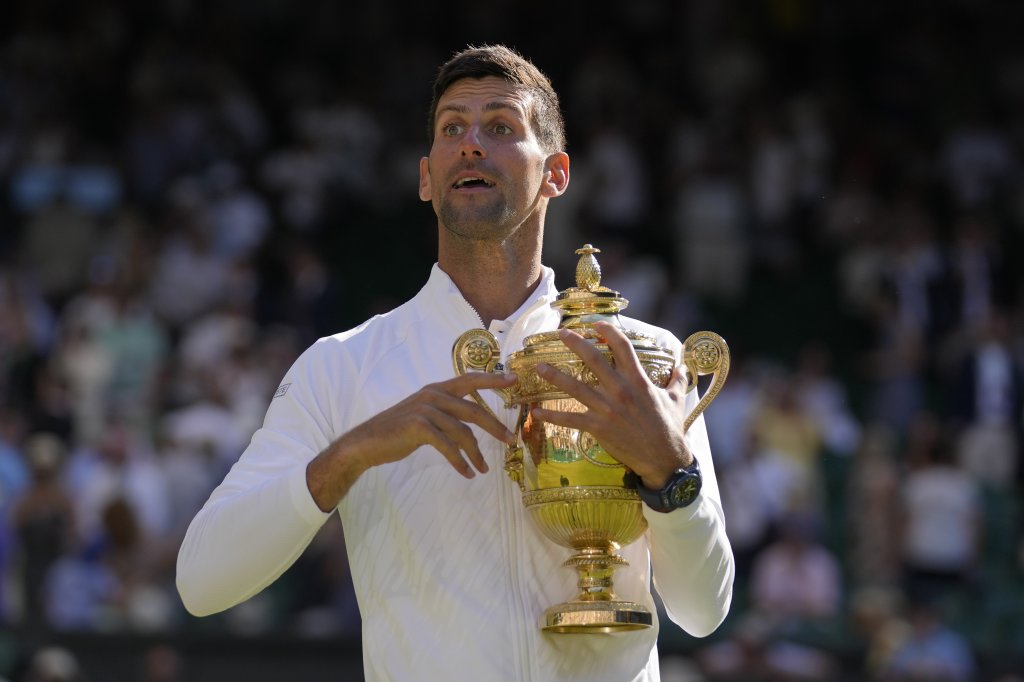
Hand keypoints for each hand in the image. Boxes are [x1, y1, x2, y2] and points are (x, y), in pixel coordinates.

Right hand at [307, 372, 516, 510]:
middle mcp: (433, 395)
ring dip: (476, 454)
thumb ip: (446, 413)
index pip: (470, 380)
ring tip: (483, 469)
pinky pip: (448, 446)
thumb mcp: (424, 415)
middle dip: (495, 427)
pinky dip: (460, 461)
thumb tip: (471, 423)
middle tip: (511, 441)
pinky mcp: (419, 427)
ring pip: (463, 432)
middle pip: (474, 410)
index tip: (515, 379)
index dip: (493, 379)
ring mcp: (426, 410)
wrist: (366, 442)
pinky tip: (467, 473)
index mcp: (436, 389)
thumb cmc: (397, 431)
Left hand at [530, 321, 691, 488]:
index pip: (622, 347)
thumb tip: (683, 366)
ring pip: (575, 387)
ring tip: (538, 367)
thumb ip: (677, 380)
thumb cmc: (670, 428)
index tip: (596, 324)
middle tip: (561, 334)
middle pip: (593, 360)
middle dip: (575, 344)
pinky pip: (570, 419)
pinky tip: (536, 411)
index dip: (608, 332)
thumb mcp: (676, 400)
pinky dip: (552, 416)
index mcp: (639, 380)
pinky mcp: (598, 427)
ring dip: (554, 376)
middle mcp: (621, 390)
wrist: (664, 459)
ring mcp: (607, 408)